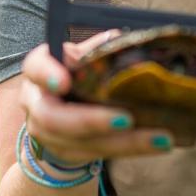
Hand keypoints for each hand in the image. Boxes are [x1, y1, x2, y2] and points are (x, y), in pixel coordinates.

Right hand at [19, 31, 173, 162]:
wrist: (58, 114)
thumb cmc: (73, 75)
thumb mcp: (80, 58)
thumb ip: (95, 51)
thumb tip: (119, 40)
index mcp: (39, 71)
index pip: (35, 69)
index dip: (47, 75)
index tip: (63, 82)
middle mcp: (36, 104)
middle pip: (53, 118)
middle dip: (91, 121)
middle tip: (126, 120)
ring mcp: (48, 134)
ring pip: (81, 143)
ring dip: (124, 143)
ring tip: (159, 138)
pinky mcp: (67, 153)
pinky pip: (98, 154)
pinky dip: (130, 149)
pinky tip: (157, 144)